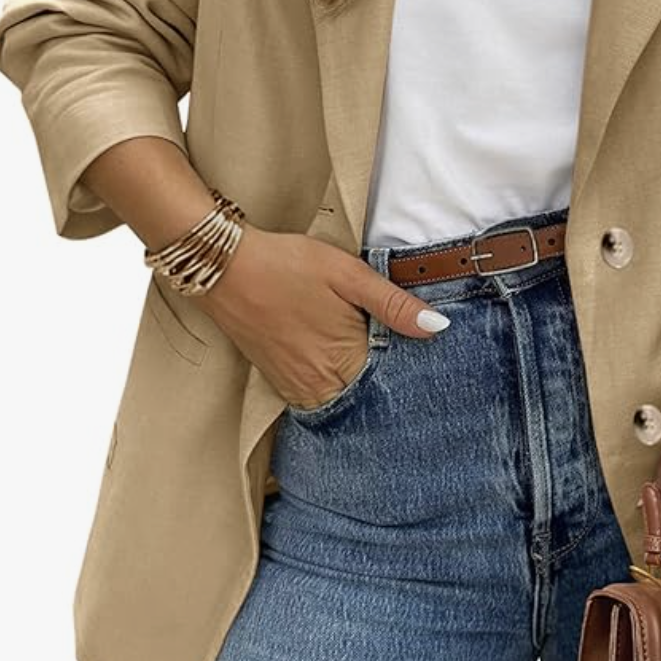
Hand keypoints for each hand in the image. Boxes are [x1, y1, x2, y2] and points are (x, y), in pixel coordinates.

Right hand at [192, 222, 449, 409]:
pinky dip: (331, 380)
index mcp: (344, 363)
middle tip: (393, 347)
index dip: (409, 368)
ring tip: (364, 347)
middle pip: (367, 394)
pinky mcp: (277, 380)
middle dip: (384, 377)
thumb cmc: (288, 264)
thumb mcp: (349, 274)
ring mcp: (295, 387)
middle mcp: (319, 386)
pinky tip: (336, 352)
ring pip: (341, 396)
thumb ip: (393, 304)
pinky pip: (316, 393)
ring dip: (356, 379)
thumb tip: (437, 328)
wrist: (223, 267)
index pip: (391, 383)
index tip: (419, 352)